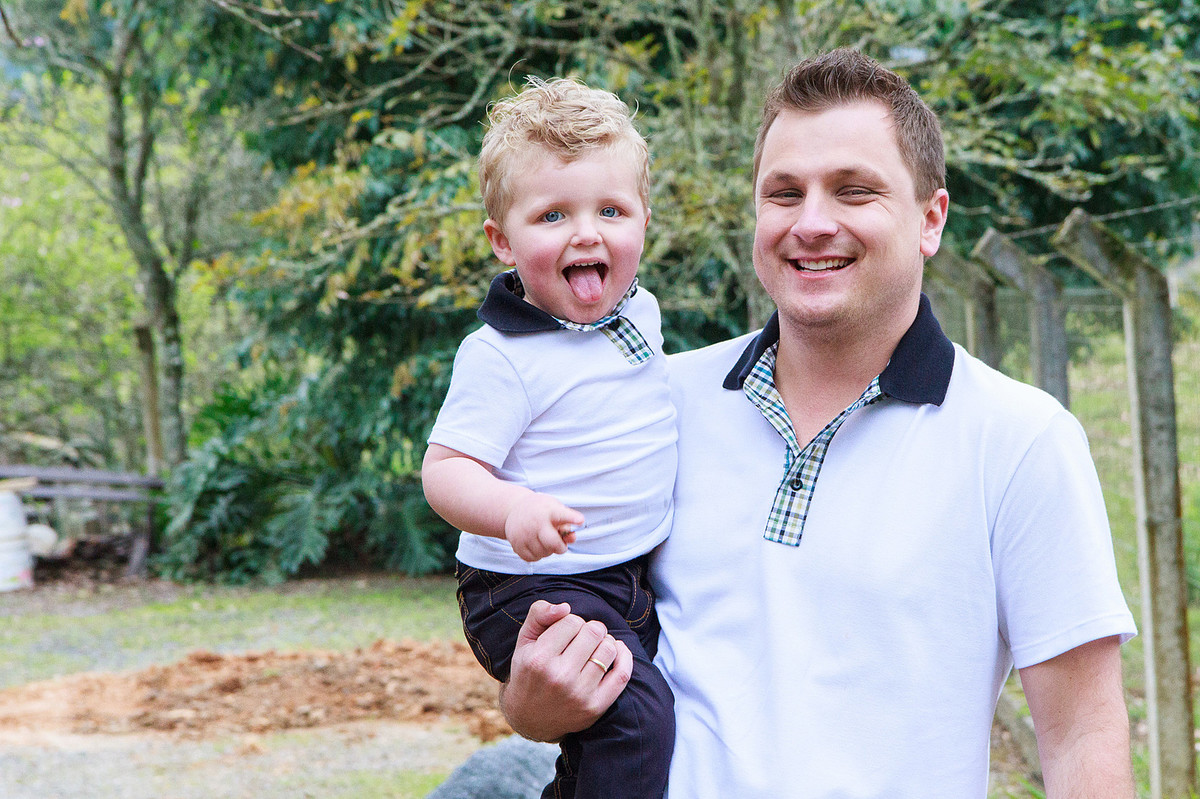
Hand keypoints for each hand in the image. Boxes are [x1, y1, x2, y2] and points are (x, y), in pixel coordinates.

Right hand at [499, 600, 632, 740]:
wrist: (529, 718)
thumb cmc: (529, 672)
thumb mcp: (525, 640)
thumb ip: (539, 614)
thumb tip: (565, 607)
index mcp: (539, 659)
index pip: (572, 621)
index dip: (571, 622)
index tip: (566, 632)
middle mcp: (559, 677)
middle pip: (593, 632)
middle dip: (590, 630)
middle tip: (583, 638)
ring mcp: (579, 694)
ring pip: (608, 650)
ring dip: (605, 642)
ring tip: (595, 647)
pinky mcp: (595, 707)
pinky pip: (622, 675)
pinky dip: (625, 657)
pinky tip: (617, 651)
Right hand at [505, 493, 584, 561]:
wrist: (514, 508)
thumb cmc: (540, 509)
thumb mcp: (555, 508)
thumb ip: (567, 522)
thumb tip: (572, 538)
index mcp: (548, 511)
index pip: (561, 515)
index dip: (571, 518)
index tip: (580, 520)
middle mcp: (535, 523)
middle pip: (552, 543)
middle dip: (560, 547)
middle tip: (560, 544)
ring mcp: (523, 535)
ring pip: (543, 554)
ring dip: (548, 550)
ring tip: (543, 539)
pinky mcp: (516, 545)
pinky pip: (533, 558)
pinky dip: (537, 555)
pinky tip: (535, 544)